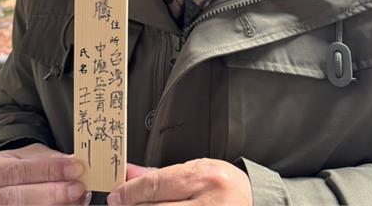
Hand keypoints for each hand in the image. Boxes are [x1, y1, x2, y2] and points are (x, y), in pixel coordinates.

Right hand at [0, 143, 88, 204]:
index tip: (74, 167)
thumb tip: (72, 162)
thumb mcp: (19, 160)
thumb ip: (44, 160)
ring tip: (77, 199)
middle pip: (14, 199)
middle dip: (50, 193)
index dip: (46, 170)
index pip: (14, 171)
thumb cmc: (9, 174)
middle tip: (77, 187)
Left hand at [108, 159, 251, 205]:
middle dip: (133, 205)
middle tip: (121, 204)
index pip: (155, 185)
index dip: (129, 192)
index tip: (116, 195)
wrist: (255, 201)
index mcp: (203, 179)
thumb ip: (160, 174)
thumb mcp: (195, 169)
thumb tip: (128, 175)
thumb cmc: (225, 185)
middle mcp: (208, 203)